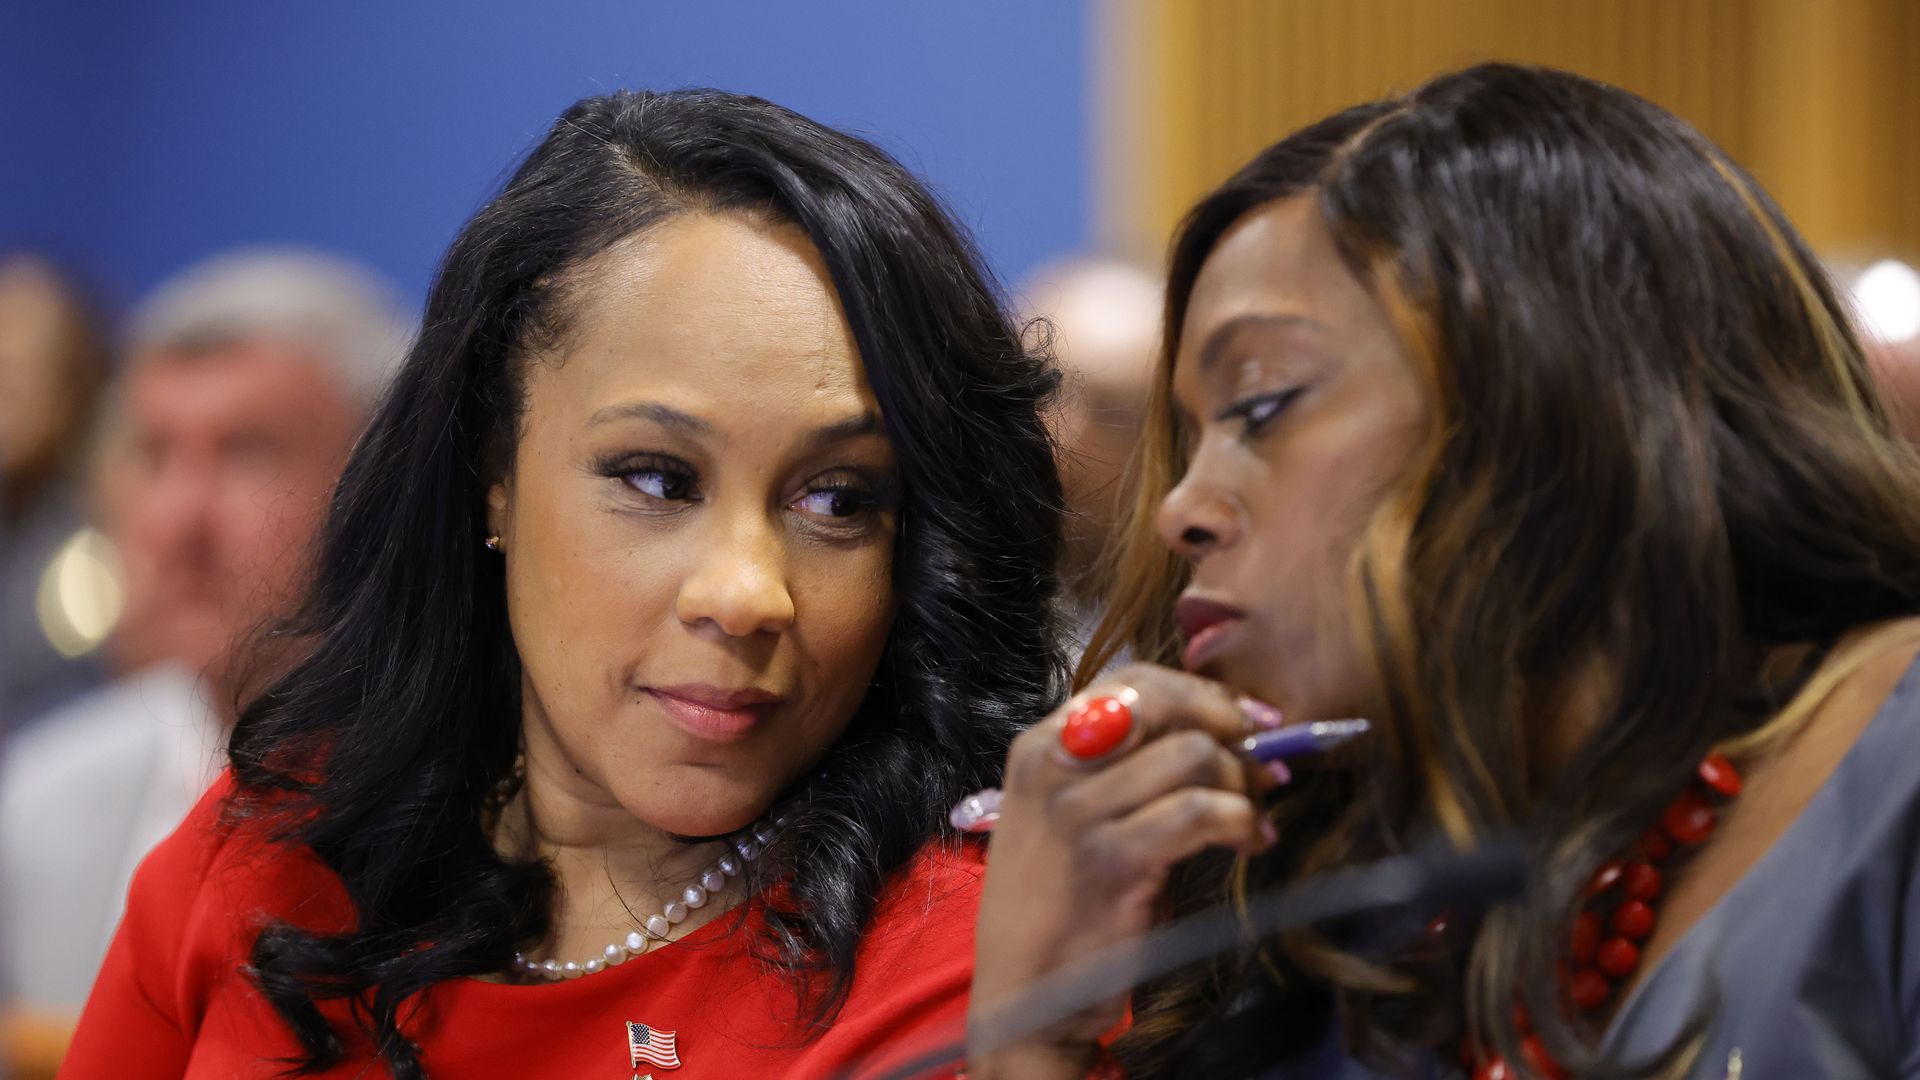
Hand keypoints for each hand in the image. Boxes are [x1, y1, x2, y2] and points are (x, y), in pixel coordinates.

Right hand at [967, 664, 1279, 1076]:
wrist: (1024, 993)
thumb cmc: (1059, 903)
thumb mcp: (1071, 816)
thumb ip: (1122, 767)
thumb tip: (1218, 732)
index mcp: (1040, 744)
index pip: (1133, 681)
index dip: (1203, 693)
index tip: (1248, 717)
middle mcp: (1053, 765)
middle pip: (1164, 702)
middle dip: (1228, 723)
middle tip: (1264, 758)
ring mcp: (1077, 811)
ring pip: (1191, 754)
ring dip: (1242, 780)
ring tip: (1255, 814)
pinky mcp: (1110, 860)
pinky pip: (1198, 812)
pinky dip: (1240, 821)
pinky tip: (1251, 842)